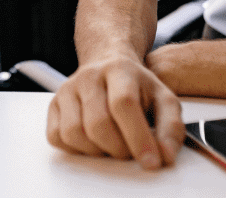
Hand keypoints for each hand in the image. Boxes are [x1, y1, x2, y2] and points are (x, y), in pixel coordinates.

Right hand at [46, 52, 184, 168]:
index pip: (124, 103)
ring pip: (74, 132)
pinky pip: (56, 136)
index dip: (138, 137)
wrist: (108, 64)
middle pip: (98, 123)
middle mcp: (89, 76)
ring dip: (97, 151)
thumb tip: (165, 156)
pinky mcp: (54, 104)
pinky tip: (92, 141)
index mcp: (119, 70)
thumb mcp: (163, 98)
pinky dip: (76, 148)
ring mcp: (67, 89)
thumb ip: (171, 127)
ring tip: (111, 145)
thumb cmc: (136, 86)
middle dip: (118, 149)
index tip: (151, 161)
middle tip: (130, 151)